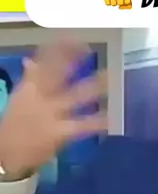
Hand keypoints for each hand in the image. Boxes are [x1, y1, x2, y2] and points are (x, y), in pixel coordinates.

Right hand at [0, 40, 106, 178]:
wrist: (6, 155)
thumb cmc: (16, 125)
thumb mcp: (20, 99)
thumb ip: (29, 79)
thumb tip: (29, 61)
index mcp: (29, 88)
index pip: (43, 62)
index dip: (57, 48)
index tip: (72, 38)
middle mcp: (40, 97)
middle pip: (57, 73)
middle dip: (72, 60)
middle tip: (88, 48)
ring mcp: (50, 114)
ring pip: (75, 95)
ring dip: (93, 85)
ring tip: (110, 76)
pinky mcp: (59, 132)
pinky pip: (81, 125)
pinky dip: (96, 122)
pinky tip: (110, 118)